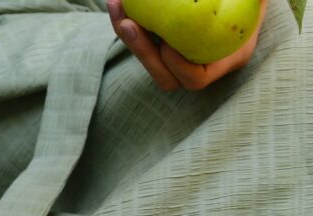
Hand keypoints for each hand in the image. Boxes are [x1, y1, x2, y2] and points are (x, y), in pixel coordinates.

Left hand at [108, 0, 265, 90]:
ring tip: (117, 6)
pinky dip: (128, 22)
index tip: (169, 44)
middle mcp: (201, 66)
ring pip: (148, 61)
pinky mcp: (163, 46)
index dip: (179, 66)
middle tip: (129, 24)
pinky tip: (118, 2)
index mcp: (226, 60)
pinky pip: (142, 42)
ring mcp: (180, 59)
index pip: (196, 79)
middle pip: (164, 77)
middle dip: (142, 52)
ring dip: (127, 36)